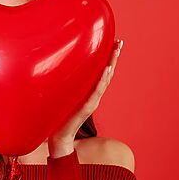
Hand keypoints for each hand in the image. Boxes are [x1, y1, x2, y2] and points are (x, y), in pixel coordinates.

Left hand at [48, 39, 122, 157]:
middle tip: (120, 42)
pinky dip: (102, 80)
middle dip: (114, 57)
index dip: (108, 58)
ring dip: (111, 64)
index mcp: (90, 93)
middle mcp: (94, 96)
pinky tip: (107, 68)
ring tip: (116, 51)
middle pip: (107, 73)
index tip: (113, 43)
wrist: (59, 137)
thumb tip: (59, 68)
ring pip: (105, 80)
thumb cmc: (60, 118)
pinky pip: (96, 91)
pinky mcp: (87, 107)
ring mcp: (92, 101)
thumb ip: (68, 86)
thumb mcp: (65, 97)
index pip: (102, 73)